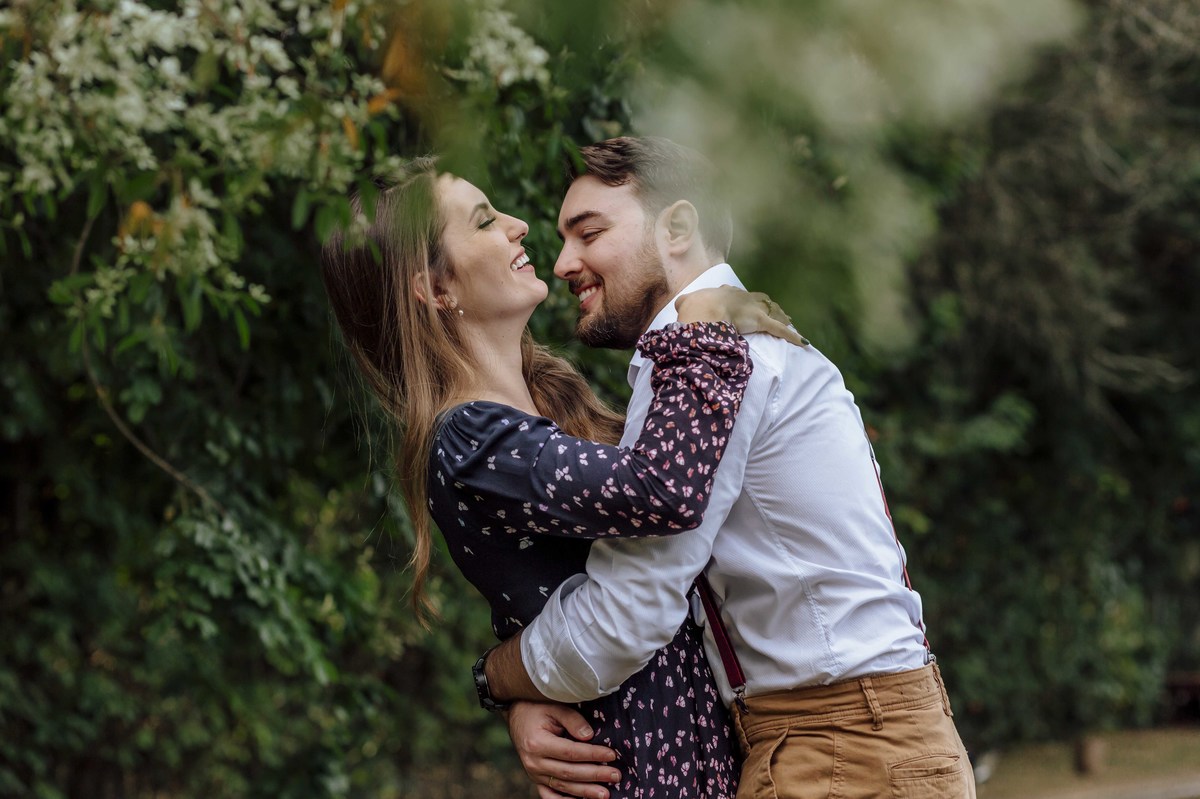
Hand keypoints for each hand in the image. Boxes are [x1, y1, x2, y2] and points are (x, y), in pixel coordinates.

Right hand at [505, 701, 621, 798]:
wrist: (516, 714)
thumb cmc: (537, 708)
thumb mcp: (555, 707)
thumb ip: (573, 720)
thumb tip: (589, 736)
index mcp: (538, 743)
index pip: (571, 753)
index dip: (593, 754)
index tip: (611, 755)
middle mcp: (534, 762)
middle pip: (569, 773)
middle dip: (595, 775)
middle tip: (616, 776)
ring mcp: (533, 773)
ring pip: (562, 787)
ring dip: (585, 792)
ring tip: (605, 794)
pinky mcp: (535, 779)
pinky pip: (549, 795)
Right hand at [675, 286, 808, 346]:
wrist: (703, 309)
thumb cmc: (695, 307)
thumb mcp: (686, 302)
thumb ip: (685, 303)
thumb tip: (679, 304)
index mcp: (725, 293)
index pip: (737, 294)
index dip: (743, 298)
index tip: (745, 302)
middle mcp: (742, 297)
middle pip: (760, 299)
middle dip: (767, 305)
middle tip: (774, 310)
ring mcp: (753, 308)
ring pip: (773, 311)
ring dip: (782, 316)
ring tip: (791, 321)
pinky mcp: (762, 321)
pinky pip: (780, 329)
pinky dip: (792, 336)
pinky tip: (803, 342)